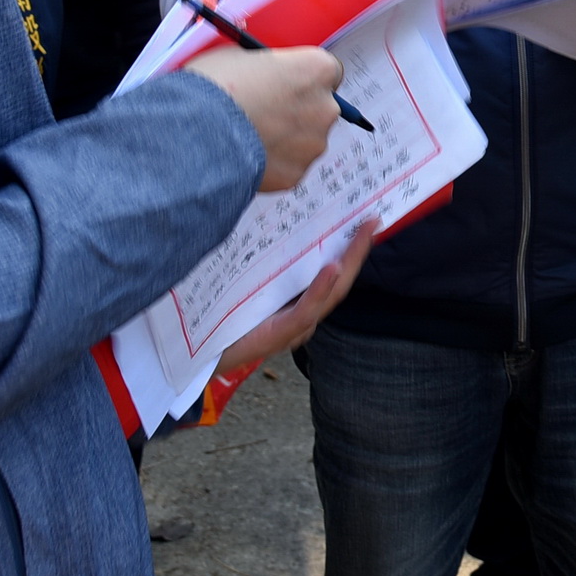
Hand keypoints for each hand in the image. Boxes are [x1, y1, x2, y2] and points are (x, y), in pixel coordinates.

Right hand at [179, 46, 342, 191]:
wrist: (196, 133)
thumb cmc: (215, 86)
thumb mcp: (240, 56)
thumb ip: (267, 66)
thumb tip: (267, 73)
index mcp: (315, 70)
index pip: (327, 72)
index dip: (304, 79)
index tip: (288, 83)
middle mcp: (325, 108)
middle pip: (319, 108)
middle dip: (297, 111)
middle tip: (265, 113)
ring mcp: (313, 144)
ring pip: (304, 141)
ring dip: (284, 140)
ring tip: (247, 137)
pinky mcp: (296, 174)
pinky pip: (287, 166)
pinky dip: (271, 164)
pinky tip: (244, 156)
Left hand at [212, 221, 374, 367]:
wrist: (204, 354)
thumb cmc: (225, 320)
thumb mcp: (250, 285)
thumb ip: (267, 265)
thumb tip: (275, 225)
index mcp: (299, 304)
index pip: (333, 273)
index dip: (353, 249)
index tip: (367, 221)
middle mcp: (304, 316)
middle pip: (340, 281)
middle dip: (358, 251)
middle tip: (372, 221)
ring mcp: (295, 328)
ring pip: (331, 295)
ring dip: (348, 264)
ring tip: (360, 238)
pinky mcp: (280, 334)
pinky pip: (306, 310)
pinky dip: (320, 289)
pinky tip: (332, 269)